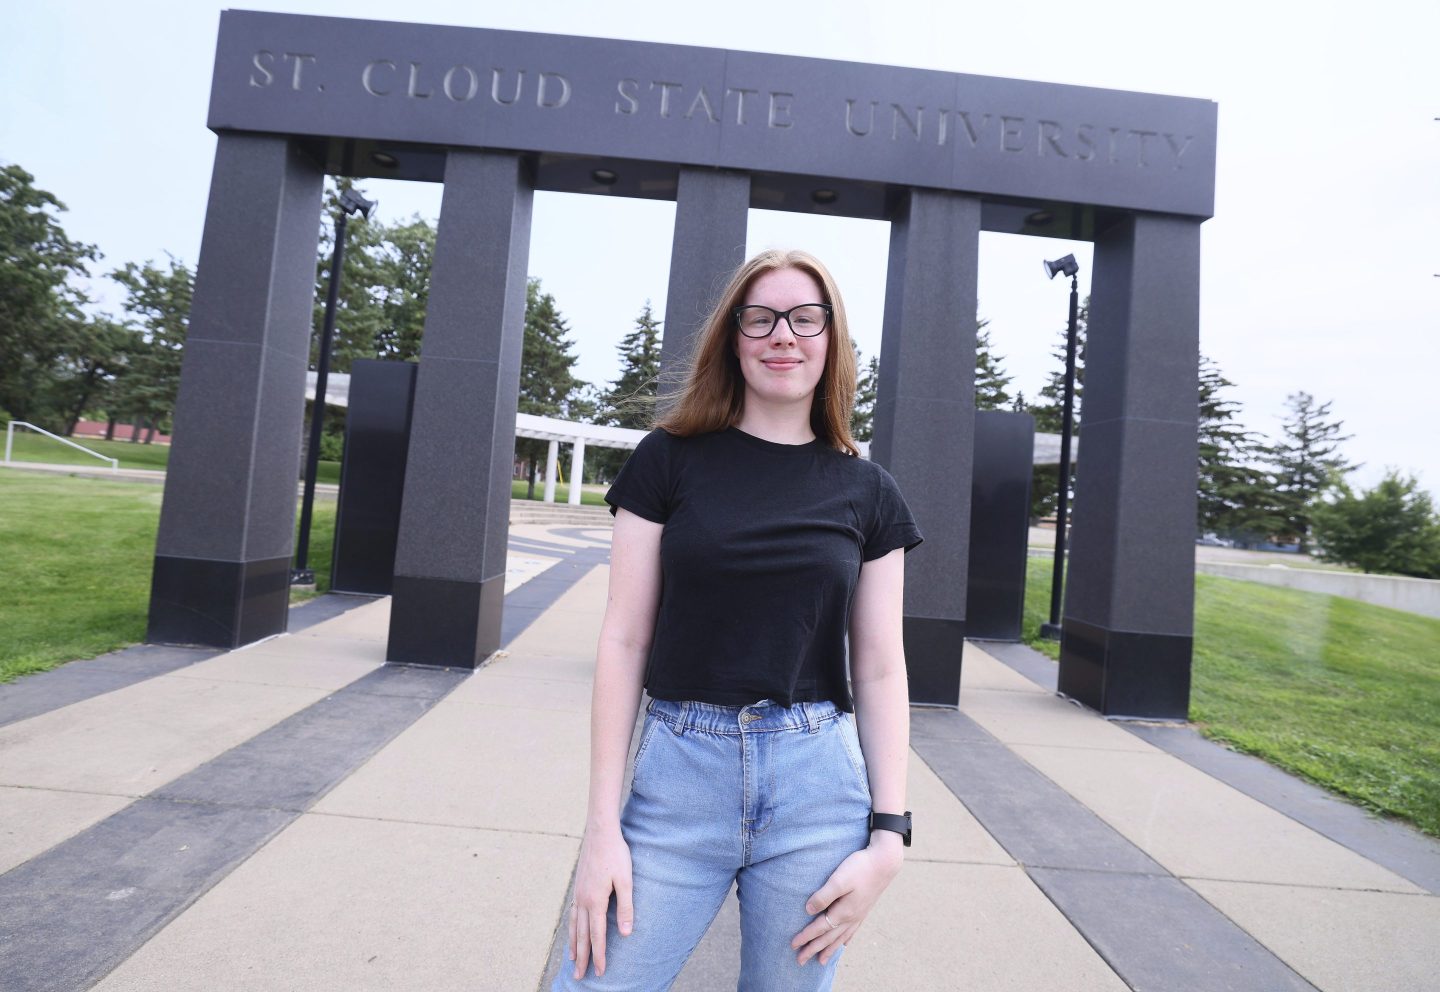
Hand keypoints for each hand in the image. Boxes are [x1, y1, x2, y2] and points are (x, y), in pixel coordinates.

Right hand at [567, 826, 633, 979]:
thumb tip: (626, 933)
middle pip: (581, 935)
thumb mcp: (626, 880)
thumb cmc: (616, 854)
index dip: (599, 955)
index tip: (601, 972)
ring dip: (574, 944)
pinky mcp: (578, 886)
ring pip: (574, 925)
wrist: (600, 832)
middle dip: (583, 957)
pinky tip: (572, 930)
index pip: (597, 935)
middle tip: (580, 977)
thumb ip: (626, 907)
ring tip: (573, 960)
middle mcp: (583, 900)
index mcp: (596, 901)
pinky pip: (572, 913)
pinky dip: (571, 927)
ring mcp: (578, 893)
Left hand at [790, 835, 903, 965]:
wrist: (885, 862)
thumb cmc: (860, 867)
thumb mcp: (839, 879)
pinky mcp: (864, 909)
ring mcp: (859, 914)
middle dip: (814, 949)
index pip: (820, 928)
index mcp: (844, 911)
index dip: (806, 936)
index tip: (793, 945)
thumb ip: (824, 896)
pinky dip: (846, 940)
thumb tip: (808, 910)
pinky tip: (844, 944)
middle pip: (829, 938)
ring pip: (841, 937)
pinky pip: (852, 931)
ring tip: (821, 961)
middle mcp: (851, 917)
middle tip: (800, 961)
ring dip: (829, 949)